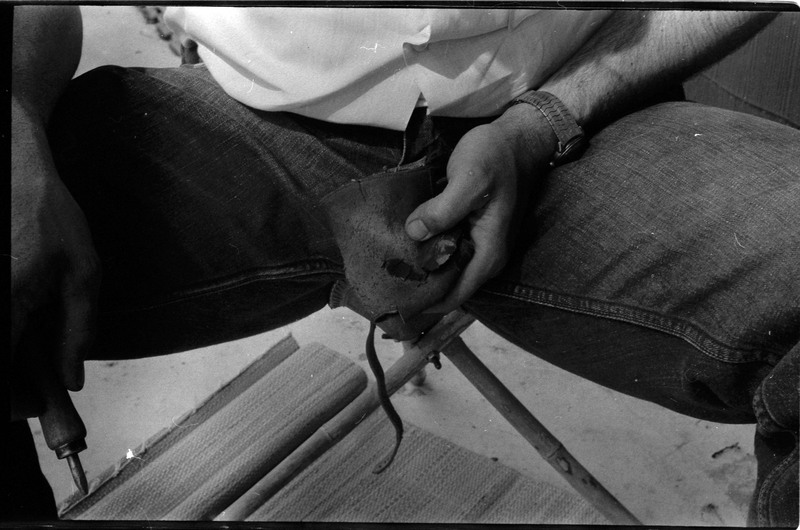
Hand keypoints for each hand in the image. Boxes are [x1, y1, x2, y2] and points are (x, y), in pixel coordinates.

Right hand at [11, 101, 100, 419]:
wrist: (11, 166)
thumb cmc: (49, 215)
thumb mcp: (83, 272)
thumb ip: (79, 330)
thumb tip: (71, 379)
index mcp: (6, 305)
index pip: (0, 378)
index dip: (14, 402)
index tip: (34, 405)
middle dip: (8, 388)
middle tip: (29, 391)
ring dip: (7, 360)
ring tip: (26, 353)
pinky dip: (5, 333)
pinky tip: (19, 327)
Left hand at [404, 104, 556, 312]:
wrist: (516, 138)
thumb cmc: (495, 157)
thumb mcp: (469, 179)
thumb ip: (443, 210)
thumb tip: (414, 232)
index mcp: (488, 254)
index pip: (453, 297)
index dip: (424, 303)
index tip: (393, 299)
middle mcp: (484, 257)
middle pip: (446, 287)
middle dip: (417, 287)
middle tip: (382, 279)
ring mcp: (476, 244)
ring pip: (443, 269)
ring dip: (418, 268)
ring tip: (385, 264)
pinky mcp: (468, 230)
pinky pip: (443, 250)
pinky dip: (424, 250)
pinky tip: (400, 242)